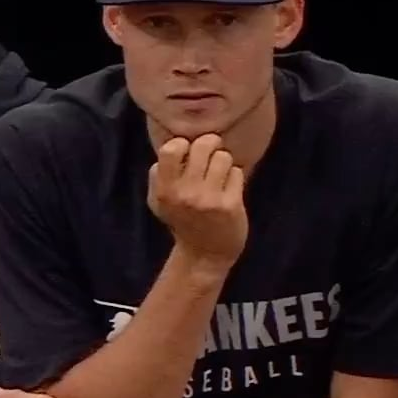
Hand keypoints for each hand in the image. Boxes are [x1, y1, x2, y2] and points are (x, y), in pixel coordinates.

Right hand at [146, 134, 247, 270]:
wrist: (204, 254)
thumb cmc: (182, 220)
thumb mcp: (159, 201)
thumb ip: (161, 174)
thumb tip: (178, 143)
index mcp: (164, 190)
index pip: (171, 148)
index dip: (182, 144)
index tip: (188, 153)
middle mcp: (184, 194)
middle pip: (203, 145)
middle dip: (210, 145)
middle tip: (211, 155)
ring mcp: (208, 200)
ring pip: (223, 157)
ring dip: (224, 163)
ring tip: (220, 175)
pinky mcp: (229, 205)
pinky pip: (237, 173)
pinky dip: (235, 178)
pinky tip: (229, 190)